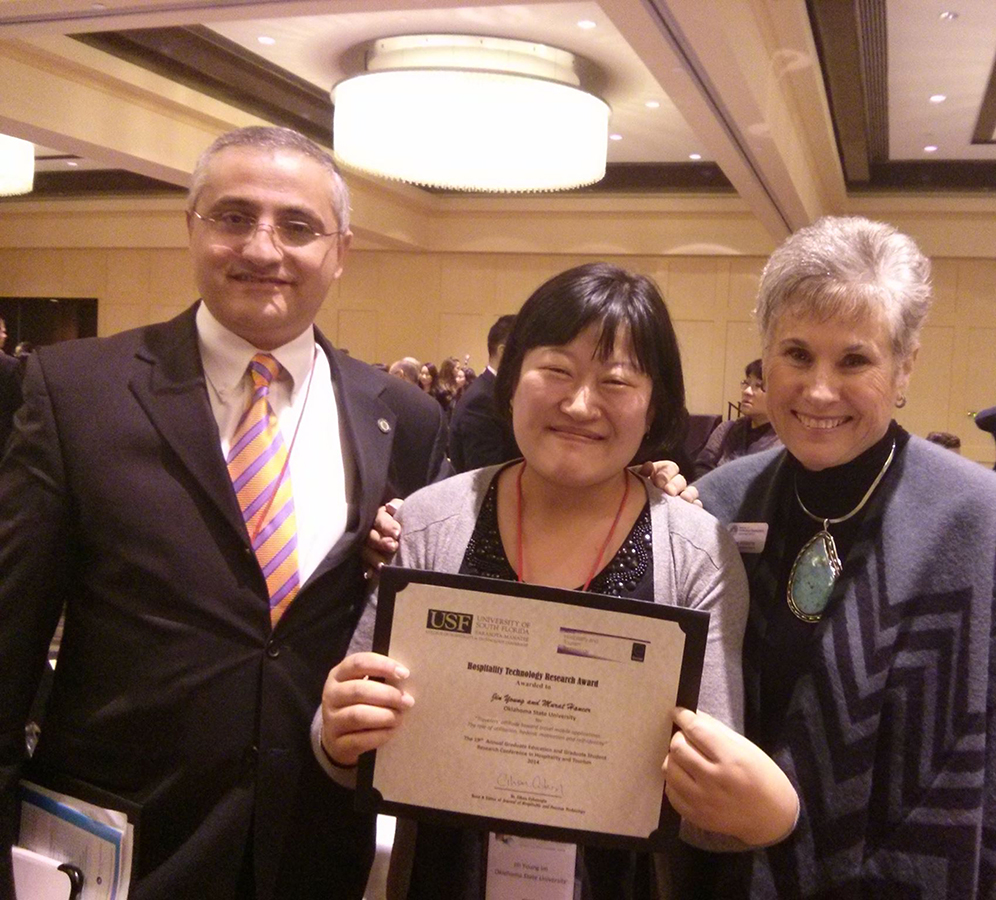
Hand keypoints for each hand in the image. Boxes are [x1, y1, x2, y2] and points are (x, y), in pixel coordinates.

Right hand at [320, 652, 413, 765]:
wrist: (337, 738)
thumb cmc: (357, 704)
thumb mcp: (362, 686)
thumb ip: (379, 679)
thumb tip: (405, 679)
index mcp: (338, 675)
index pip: (358, 663)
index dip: (383, 665)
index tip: (404, 673)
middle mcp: (331, 695)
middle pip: (359, 690)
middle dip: (388, 695)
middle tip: (407, 701)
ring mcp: (331, 721)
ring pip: (359, 715)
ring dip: (385, 715)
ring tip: (399, 717)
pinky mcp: (337, 744)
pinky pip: (360, 739)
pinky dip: (380, 735)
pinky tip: (391, 731)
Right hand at [361, 499, 402, 578]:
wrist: (413, 537)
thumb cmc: (409, 522)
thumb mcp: (406, 512)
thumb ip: (398, 508)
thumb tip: (390, 506)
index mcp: (380, 516)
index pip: (380, 519)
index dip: (387, 526)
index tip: (398, 533)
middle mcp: (371, 529)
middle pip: (371, 535)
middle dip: (381, 542)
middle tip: (393, 546)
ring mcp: (368, 545)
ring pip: (365, 550)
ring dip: (374, 557)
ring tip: (384, 564)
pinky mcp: (367, 558)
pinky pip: (364, 564)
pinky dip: (368, 569)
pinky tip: (371, 574)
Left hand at [635, 460, 701, 506]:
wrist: (627, 510)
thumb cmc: (629, 493)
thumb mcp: (633, 481)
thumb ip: (641, 473)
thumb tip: (648, 467)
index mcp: (659, 474)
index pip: (670, 468)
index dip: (666, 474)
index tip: (658, 482)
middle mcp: (671, 485)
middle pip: (680, 480)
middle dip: (675, 485)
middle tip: (669, 492)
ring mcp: (678, 498)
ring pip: (690, 492)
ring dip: (689, 494)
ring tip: (684, 499)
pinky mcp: (683, 512)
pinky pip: (695, 507)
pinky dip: (696, 506)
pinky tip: (694, 507)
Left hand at [663, 708, 797, 845]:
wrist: (771, 819)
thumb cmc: (762, 777)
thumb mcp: (746, 748)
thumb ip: (716, 730)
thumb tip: (690, 715)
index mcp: (731, 759)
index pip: (696, 730)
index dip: (683, 717)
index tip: (678, 713)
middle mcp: (714, 780)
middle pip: (678, 748)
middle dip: (679, 738)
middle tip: (686, 738)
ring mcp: (703, 801)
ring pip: (669, 769)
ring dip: (674, 759)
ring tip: (686, 759)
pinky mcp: (696, 816)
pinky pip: (670, 792)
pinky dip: (674, 781)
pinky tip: (686, 778)